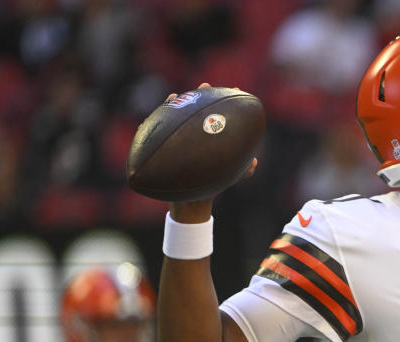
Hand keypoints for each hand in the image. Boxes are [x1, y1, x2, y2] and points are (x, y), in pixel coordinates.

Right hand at [165, 82, 257, 221]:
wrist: (196, 199)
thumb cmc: (214, 183)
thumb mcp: (231, 175)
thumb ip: (243, 170)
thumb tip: (253, 162)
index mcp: (212, 135)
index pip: (219, 113)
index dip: (225, 100)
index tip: (234, 90)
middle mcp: (196, 132)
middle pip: (198, 109)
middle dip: (201, 95)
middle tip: (205, 86)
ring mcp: (181, 138)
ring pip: (176, 116)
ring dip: (174, 104)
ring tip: (174, 96)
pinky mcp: (166, 146)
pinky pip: (157, 135)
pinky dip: (151, 127)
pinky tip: (146, 121)